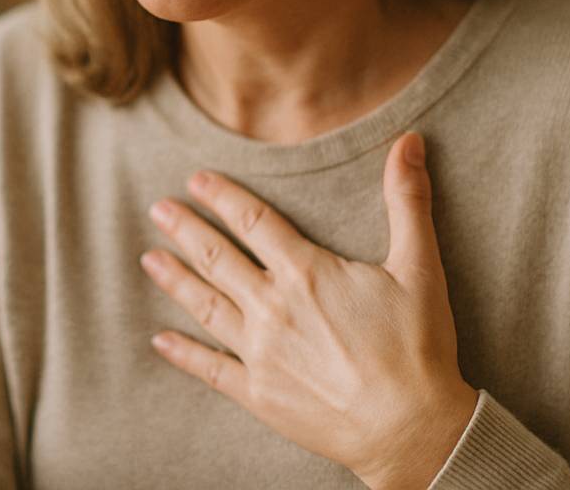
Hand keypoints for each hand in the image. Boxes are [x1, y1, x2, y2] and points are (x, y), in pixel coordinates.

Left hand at [140, 131, 477, 489]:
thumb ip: (407, 200)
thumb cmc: (417, 347)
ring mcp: (260, 353)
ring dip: (176, 279)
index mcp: (305, 273)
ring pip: (206, 306)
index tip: (197, 180)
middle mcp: (272, 308)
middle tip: (158, 209)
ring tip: (150, 258)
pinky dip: (183, 353)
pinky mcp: (259, 394)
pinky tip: (161, 341)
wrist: (411, 428)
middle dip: (185, 230)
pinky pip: (211, 368)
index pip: (252, 221)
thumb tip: (409, 141)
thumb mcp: (420, 265)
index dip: (222, 197)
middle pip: (217, 258)